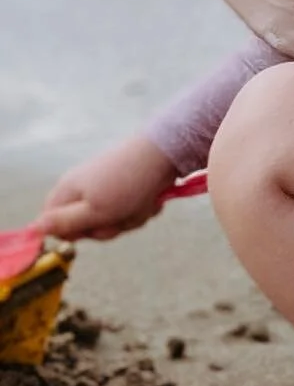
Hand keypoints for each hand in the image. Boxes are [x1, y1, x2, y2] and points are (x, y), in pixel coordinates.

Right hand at [38, 136, 178, 240]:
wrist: (167, 151)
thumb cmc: (129, 182)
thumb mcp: (95, 210)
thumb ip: (65, 223)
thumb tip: (33, 229)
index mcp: (67, 192)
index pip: (53, 225)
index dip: (73, 234)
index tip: (91, 227)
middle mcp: (84, 189)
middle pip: (87, 227)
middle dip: (109, 226)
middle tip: (121, 213)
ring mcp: (107, 187)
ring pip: (114, 221)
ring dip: (131, 217)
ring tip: (141, 202)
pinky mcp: (129, 186)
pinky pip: (132, 210)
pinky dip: (143, 208)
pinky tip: (152, 197)